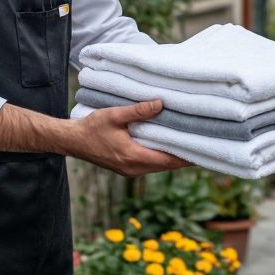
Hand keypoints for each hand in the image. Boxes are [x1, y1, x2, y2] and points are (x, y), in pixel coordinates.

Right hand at [70, 100, 191, 176]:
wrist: (72, 141)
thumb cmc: (91, 128)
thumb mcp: (115, 115)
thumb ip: (138, 110)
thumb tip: (160, 104)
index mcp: (133, 157)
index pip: (167, 160)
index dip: (186, 156)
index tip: (202, 149)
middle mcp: (134, 168)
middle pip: (166, 166)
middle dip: (183, 157)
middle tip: (201, 144)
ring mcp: (130, 171)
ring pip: (159, 166)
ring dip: (172, 157)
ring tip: (188, 144)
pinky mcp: (127, 168)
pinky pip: (150, 164)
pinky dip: (161, 157)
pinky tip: (167, 146)